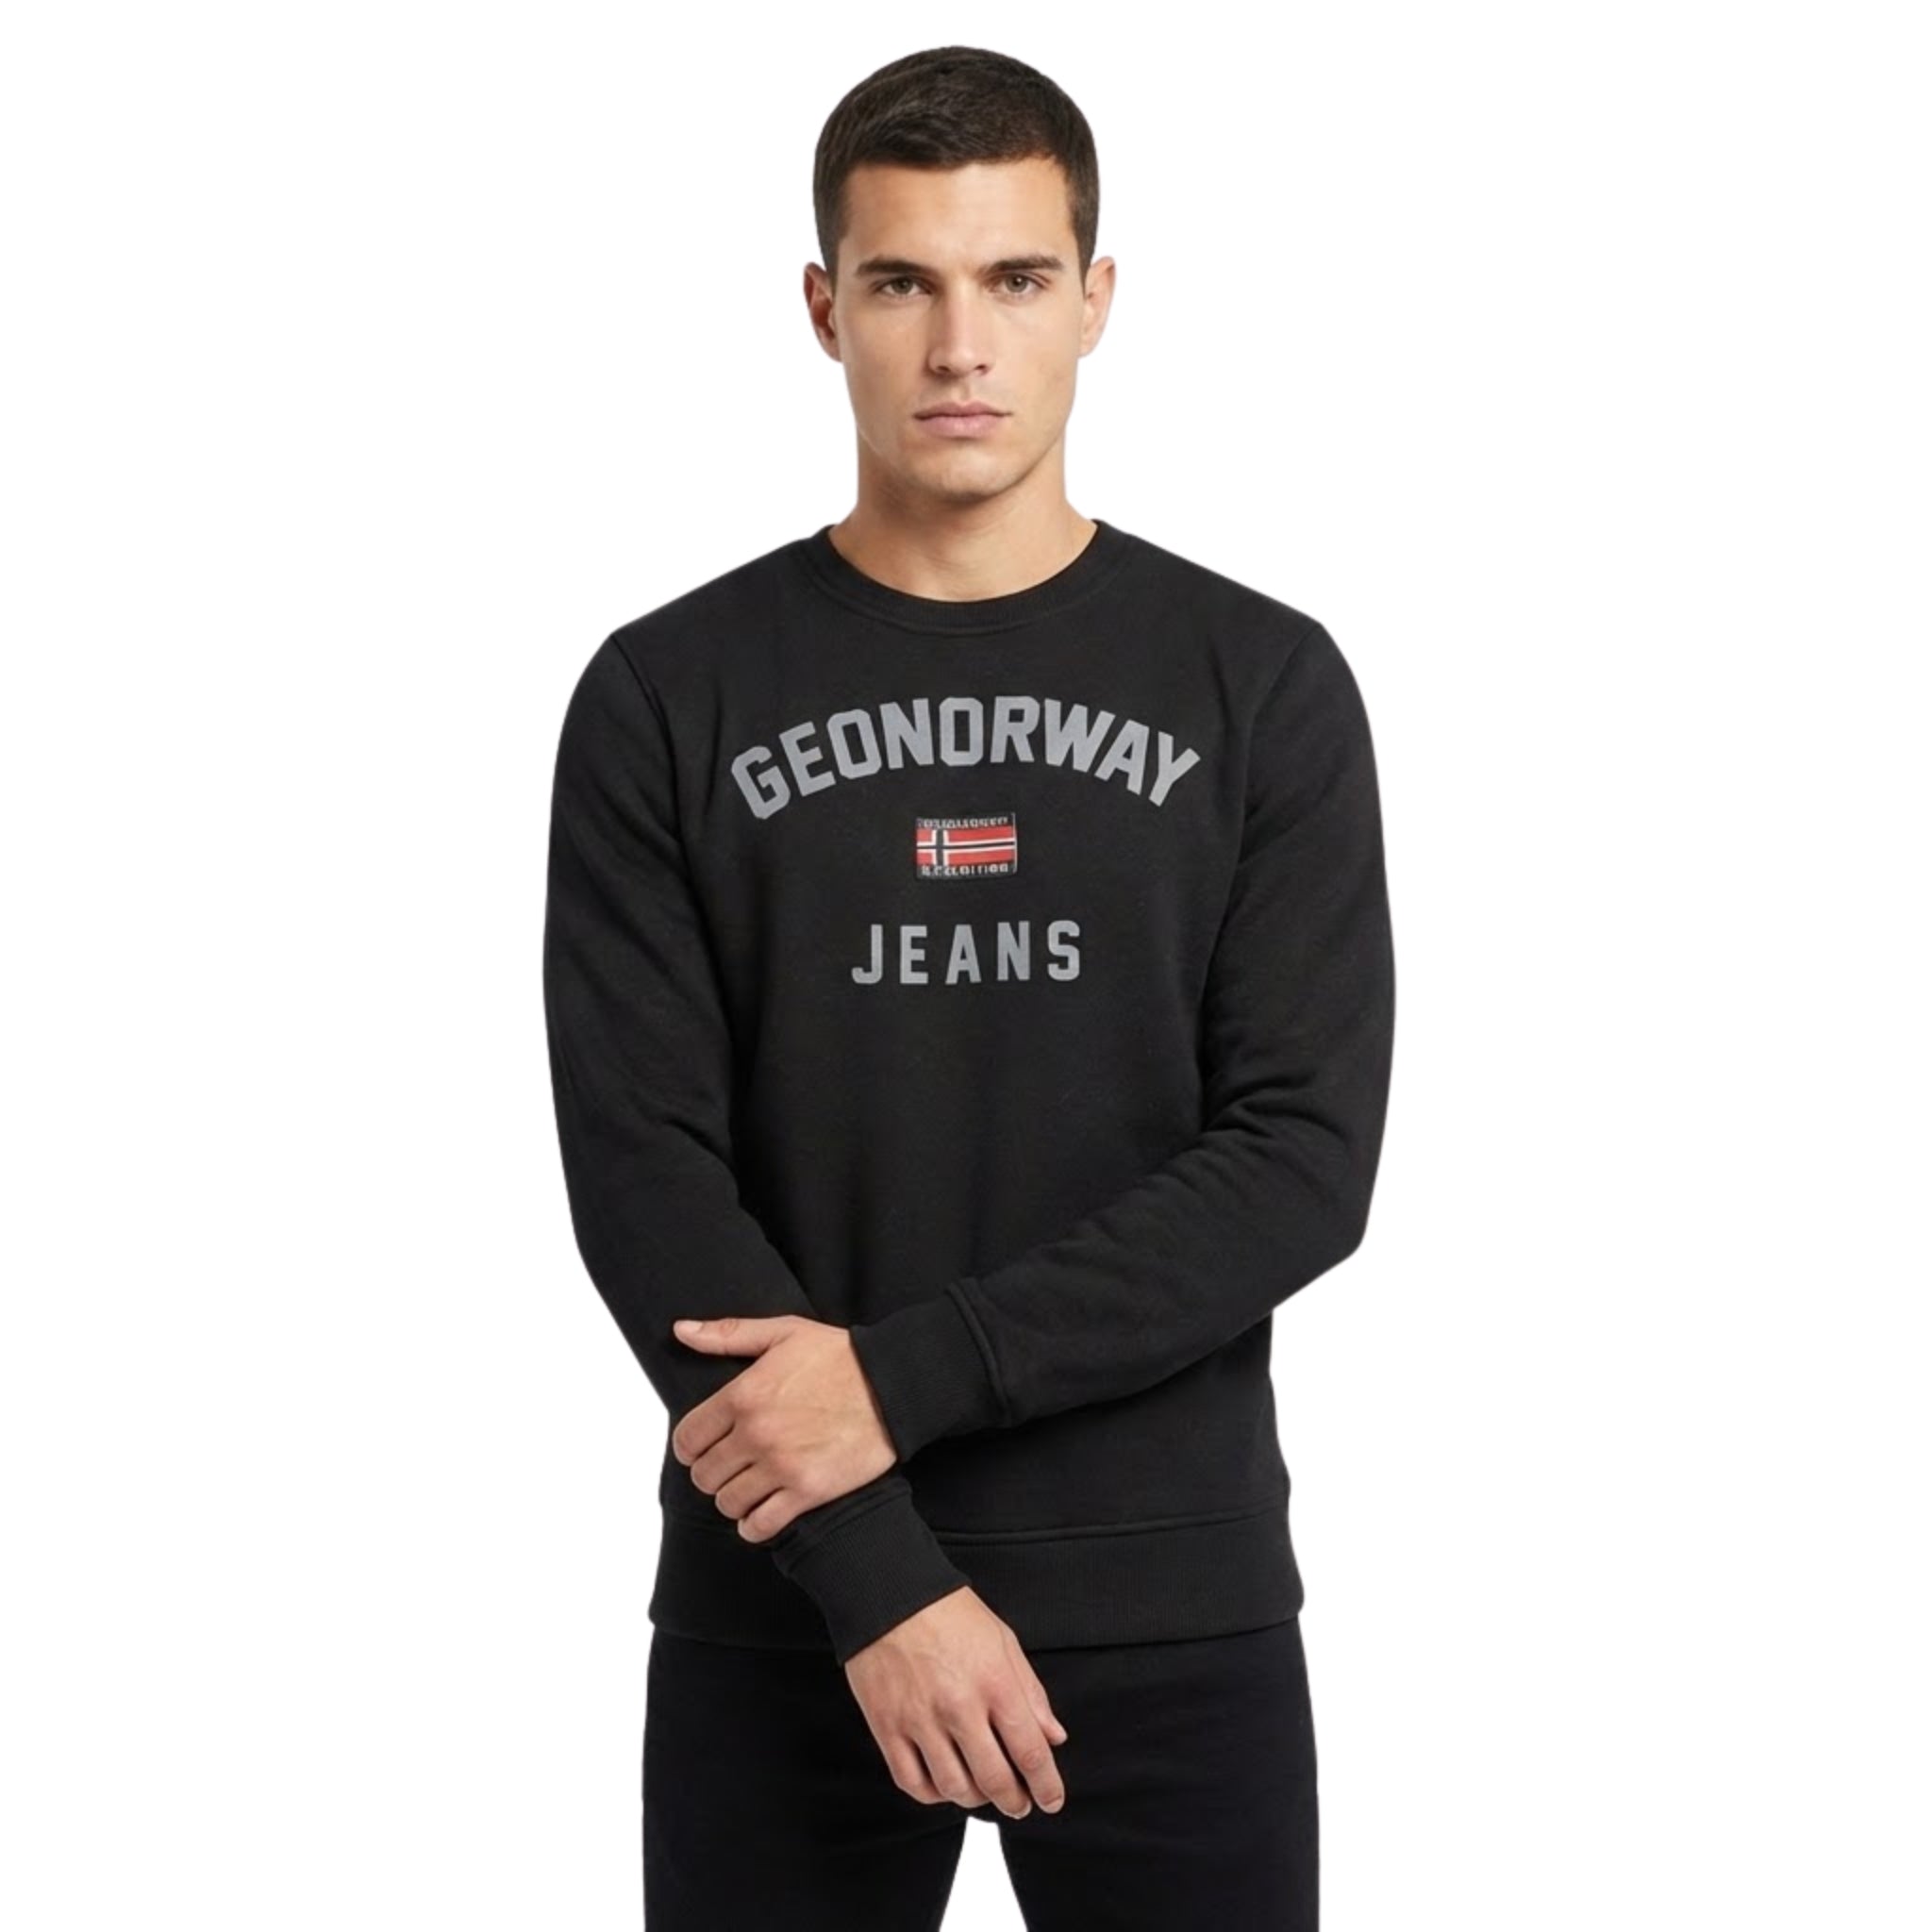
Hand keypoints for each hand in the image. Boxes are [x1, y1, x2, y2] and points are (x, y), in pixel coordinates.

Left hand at [669, 1314, 895, 1540]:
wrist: (894, 1385)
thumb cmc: (841, 1357)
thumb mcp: (783, 1332)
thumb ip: (728, 1334)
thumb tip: (681, 1331)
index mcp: (744, 1395)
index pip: (688, 1438)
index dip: (690, 1447)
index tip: (702, 1448)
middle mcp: (756, 1434)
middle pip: (704, 1475)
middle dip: (711, 1473)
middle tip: (729, 1466)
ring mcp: (781, 1466)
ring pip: (727, 1502)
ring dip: (732, 1499)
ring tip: (748, 1487)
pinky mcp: (808, 1491)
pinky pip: (760, 1525)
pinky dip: (754, 1525)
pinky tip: (761, 1512)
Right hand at [844, 1586, 1069, 1818]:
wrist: (889, 1594)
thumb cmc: (949, 1613)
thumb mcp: (1003, 1641)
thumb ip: (1030, 1692)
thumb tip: (1054, 1737)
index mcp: (994, 1682)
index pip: (1030, 1751)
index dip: (1046, 1786)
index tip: (1051, 1800)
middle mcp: (959, 1706)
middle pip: (995, 1779)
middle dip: (1015, 1801)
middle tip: (1020, 1804)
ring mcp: (920, 1719)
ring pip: (954, 1788)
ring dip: (976, 1799)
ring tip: (982, 1792)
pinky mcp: (887, 1726)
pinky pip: (913, 1783)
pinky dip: (934, 1794)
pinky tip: (944, 1785)